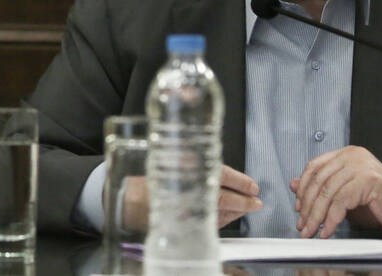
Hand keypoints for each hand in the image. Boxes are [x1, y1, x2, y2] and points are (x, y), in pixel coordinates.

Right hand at [113, 165, 261, 231]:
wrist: (125, 198)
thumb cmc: (146, 176)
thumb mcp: (168, 158)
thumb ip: (192, 159)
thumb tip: (221, 168)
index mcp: (182, 171)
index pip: (219, 175)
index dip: (239, 181)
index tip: (253, 186)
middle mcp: (184, 192)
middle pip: (222, 197)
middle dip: (242, 201)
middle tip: (256, 201)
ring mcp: (183, 211)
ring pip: (217, 212)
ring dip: (236, 211)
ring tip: (248, 207)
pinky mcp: (181, 223)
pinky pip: (207, 222)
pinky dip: (222, 218)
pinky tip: (229, 215)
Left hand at [292, 145, 381, 237]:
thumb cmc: (380, 202)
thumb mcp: (345, 195)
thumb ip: (323, 189)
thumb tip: (294, 186)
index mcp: (346, 154)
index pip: (314, 167)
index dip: (303, 188)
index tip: (298, 208)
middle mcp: (352, 156)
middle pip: (318, 180)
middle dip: (307, 206)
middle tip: (303, 225)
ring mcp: (361, 166)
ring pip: (328, 192)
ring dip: (316, 216)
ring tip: (312, 231)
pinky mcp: (368, 180)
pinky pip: (341, 201)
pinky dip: (332, 219)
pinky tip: (329, 231)